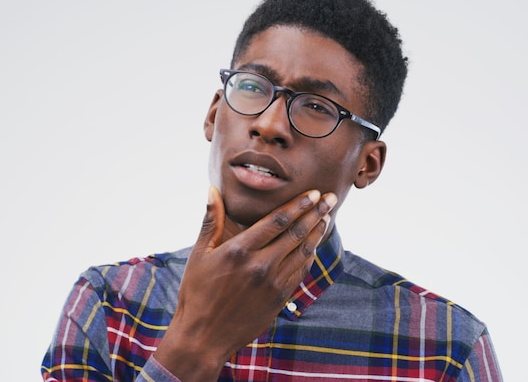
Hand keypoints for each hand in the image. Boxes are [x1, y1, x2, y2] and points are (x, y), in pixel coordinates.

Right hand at [153, 186, 336, 380]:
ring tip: (327, 217)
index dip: (298, 204)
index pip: (277, 220)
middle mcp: (260, 265)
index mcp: (239, 250)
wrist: (203, 337)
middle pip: (296, 233)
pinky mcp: (279, 298)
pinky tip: (314, 245)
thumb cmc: (196, 293)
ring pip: (303, 251)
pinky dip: (310, 255)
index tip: (312, 192)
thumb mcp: (199, 254)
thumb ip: (211, 220)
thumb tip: (212, 189)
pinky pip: (300, 272)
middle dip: (316, 212)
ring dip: (317, 232)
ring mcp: (272, 284)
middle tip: (331, 197)